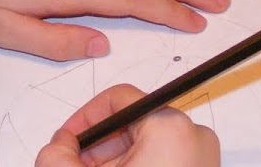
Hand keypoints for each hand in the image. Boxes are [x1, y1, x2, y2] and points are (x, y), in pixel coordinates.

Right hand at [34, 84, 219, 166]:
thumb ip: (58, 155)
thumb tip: (56, 146)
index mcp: (171, 126)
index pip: (118, 99)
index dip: (84, 119)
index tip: (69, 139)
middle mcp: (195, 135)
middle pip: (131, 123)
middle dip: (98, 145)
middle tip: (76, 164)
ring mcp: (204, 157)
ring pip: (146, 144)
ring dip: (114, 160)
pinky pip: (164, 159)